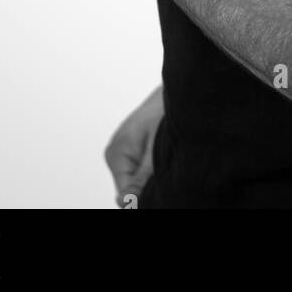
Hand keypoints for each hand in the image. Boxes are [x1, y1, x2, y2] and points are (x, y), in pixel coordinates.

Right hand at [105, 85, 164, 207]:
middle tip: (168, 168)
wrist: (177, 89)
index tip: (161, 186)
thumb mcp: (155, 148)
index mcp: (115, 154)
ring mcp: (123, 150)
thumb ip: (141, 178)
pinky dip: (154, 167)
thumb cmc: (165, 111)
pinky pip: (142, 168)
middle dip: (149, 184)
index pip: (125, 194)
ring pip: (137, 179)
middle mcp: (115, 153)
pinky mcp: (134, 147)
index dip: (144, 196)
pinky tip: (165, 154)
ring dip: (153, 175)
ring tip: (167, 156)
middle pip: (131, 188)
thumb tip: (124, 203)